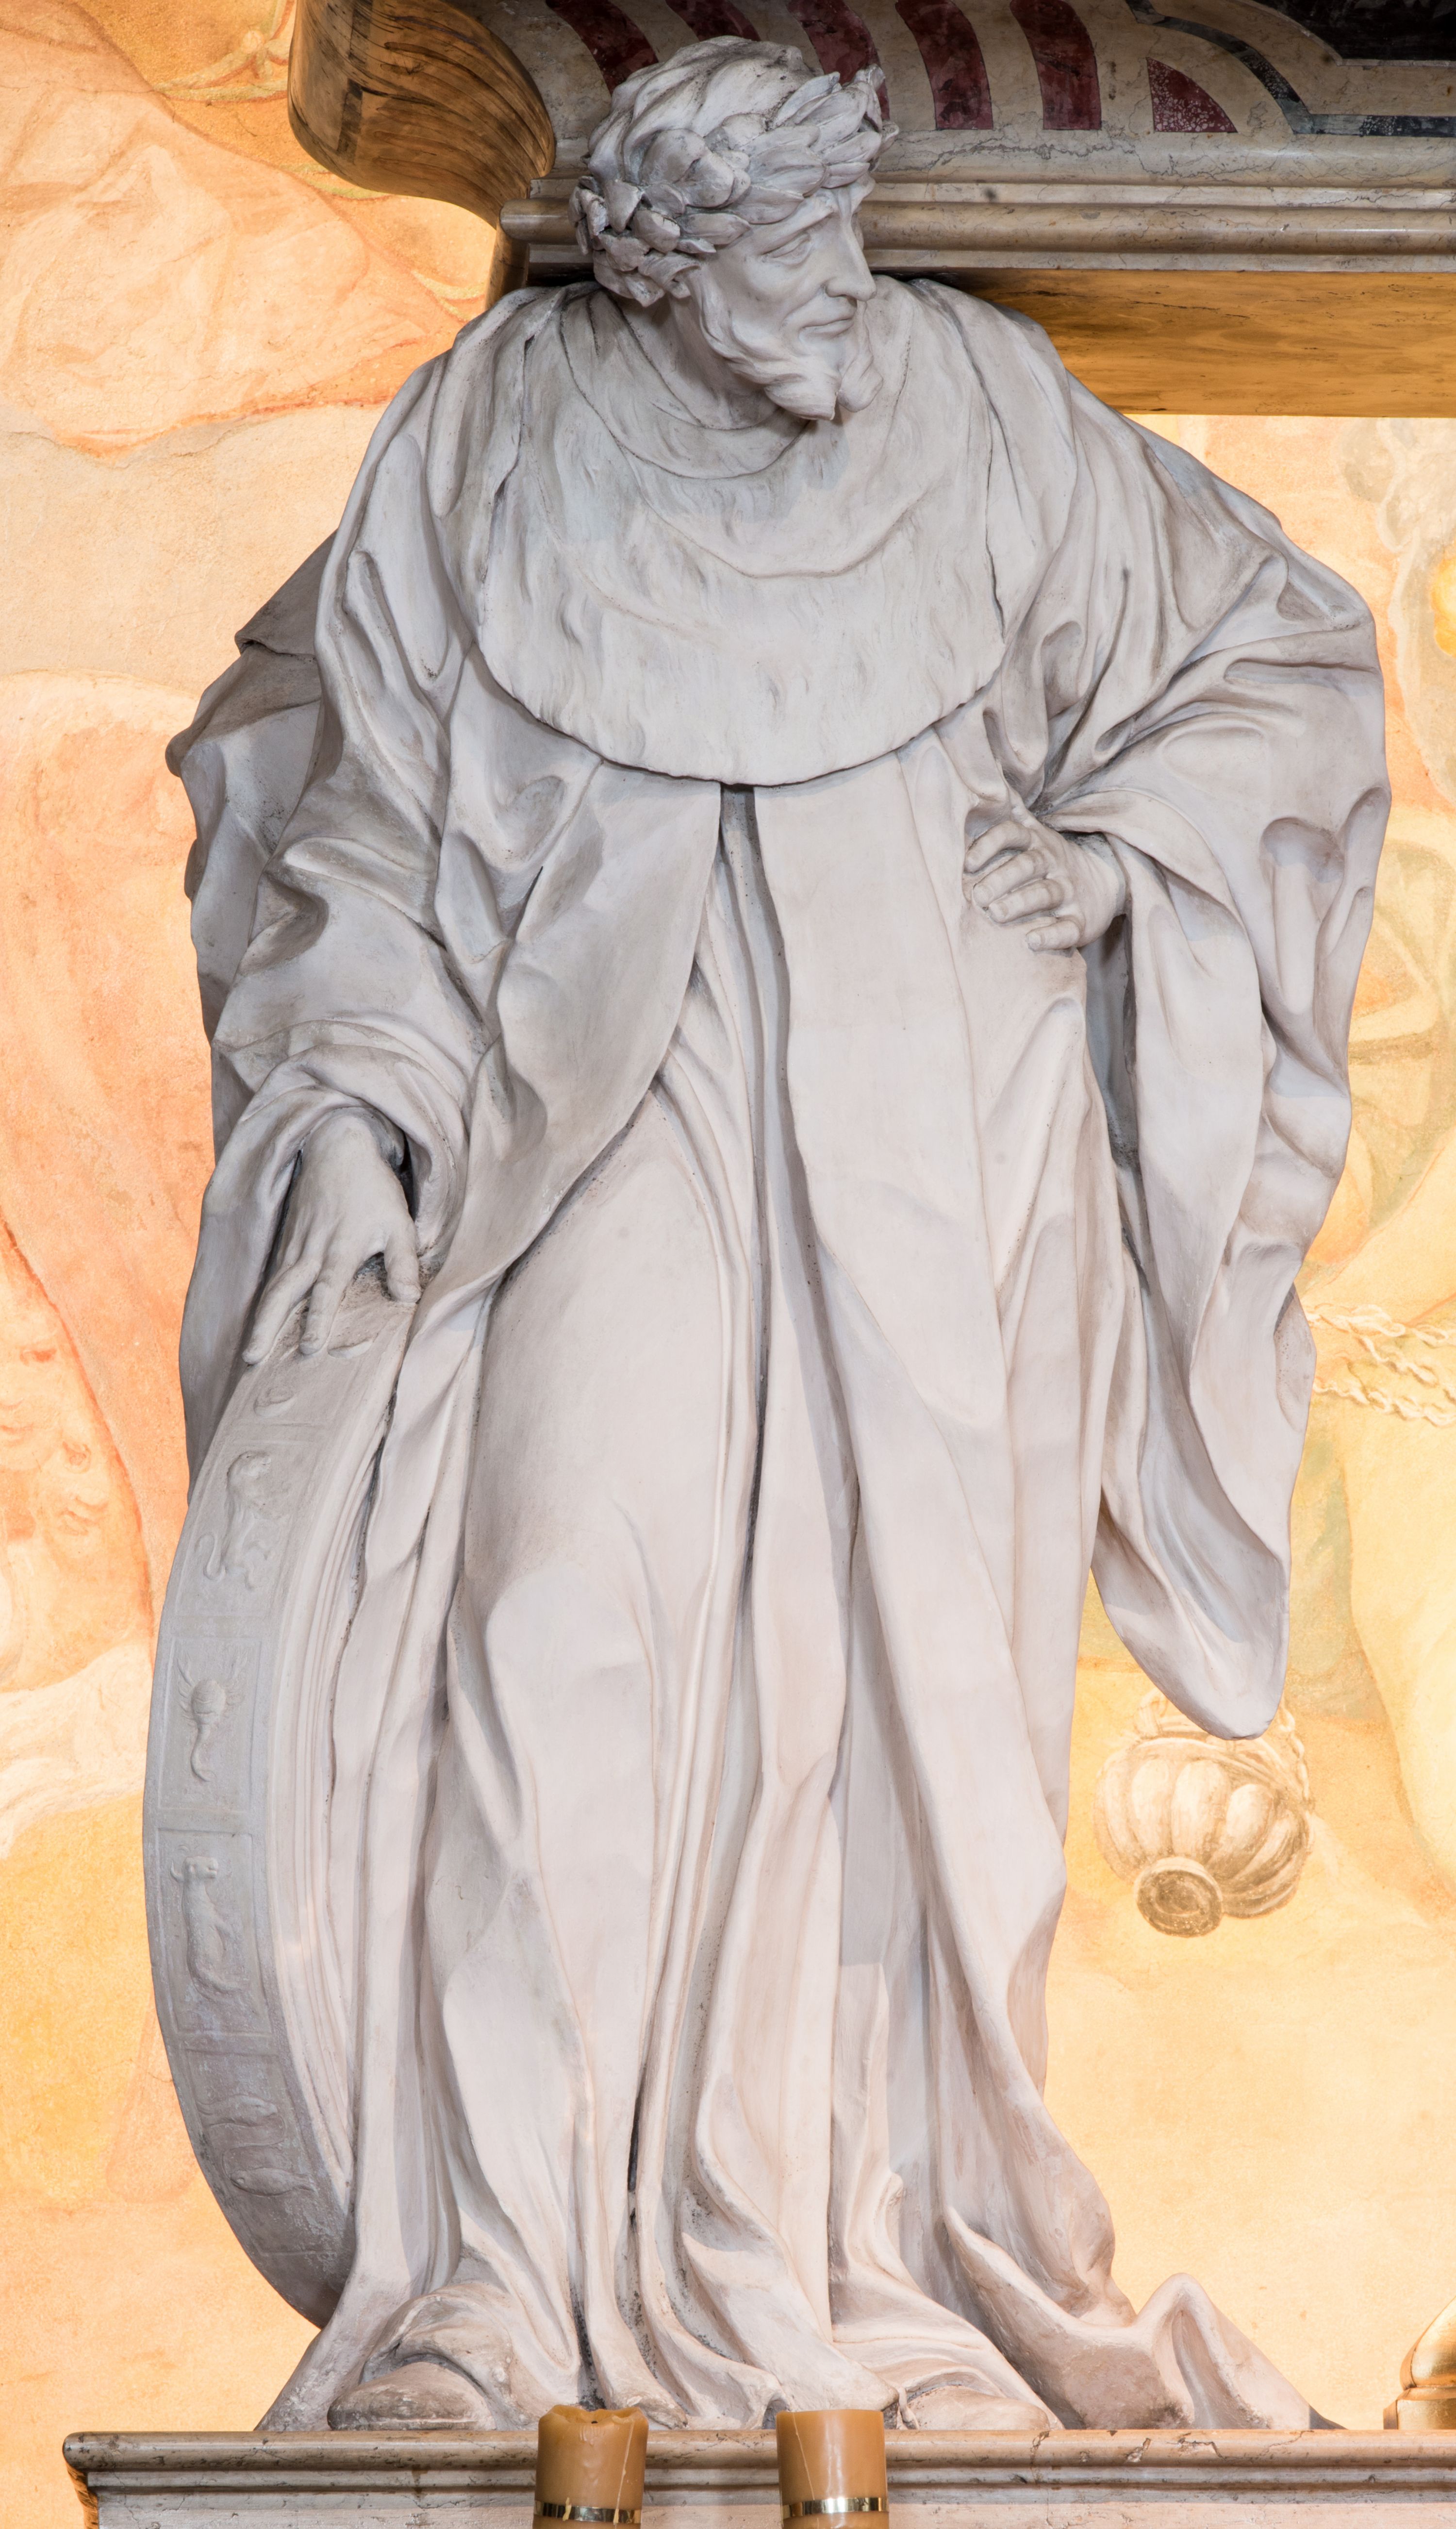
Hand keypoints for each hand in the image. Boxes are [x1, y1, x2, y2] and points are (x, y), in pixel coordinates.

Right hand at [244, 1109, 420, 1363]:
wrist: (338, 1147)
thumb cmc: (373, 1189)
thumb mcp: (399, 1222)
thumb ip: (403, 1262)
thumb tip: (410, 1299)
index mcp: (339, 1249)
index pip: (327, 1290)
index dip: (318, 1318)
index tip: (309, 1346)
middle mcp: (311, 1250)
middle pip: (284, 1293)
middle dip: (267, 1327)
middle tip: (252, 1357)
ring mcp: (294, 1245)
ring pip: (273, 1287)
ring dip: (261, 1319)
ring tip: (249, 1352)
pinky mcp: (287, 1241)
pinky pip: (273, 1276)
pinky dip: (264, 1301)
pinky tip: (259, 1323)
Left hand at [964, 811, 1125, 951]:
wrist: (1107, 883)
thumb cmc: (1055, 861)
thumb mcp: (1037, 834)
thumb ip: (1013, 814)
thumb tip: (987, 782)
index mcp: (1038, 843)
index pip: (1012, 833)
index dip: (989, 844)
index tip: (967, 863)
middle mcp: (1053, 864)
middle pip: (1027, 865)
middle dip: (1001, 878)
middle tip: (978, 895)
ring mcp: (1069, 891)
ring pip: (1045, 894)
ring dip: (1020, 903)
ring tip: (997, 914)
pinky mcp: (1081, 920)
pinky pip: (1067, 928)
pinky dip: (1051, 936)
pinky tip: (1031, 942)